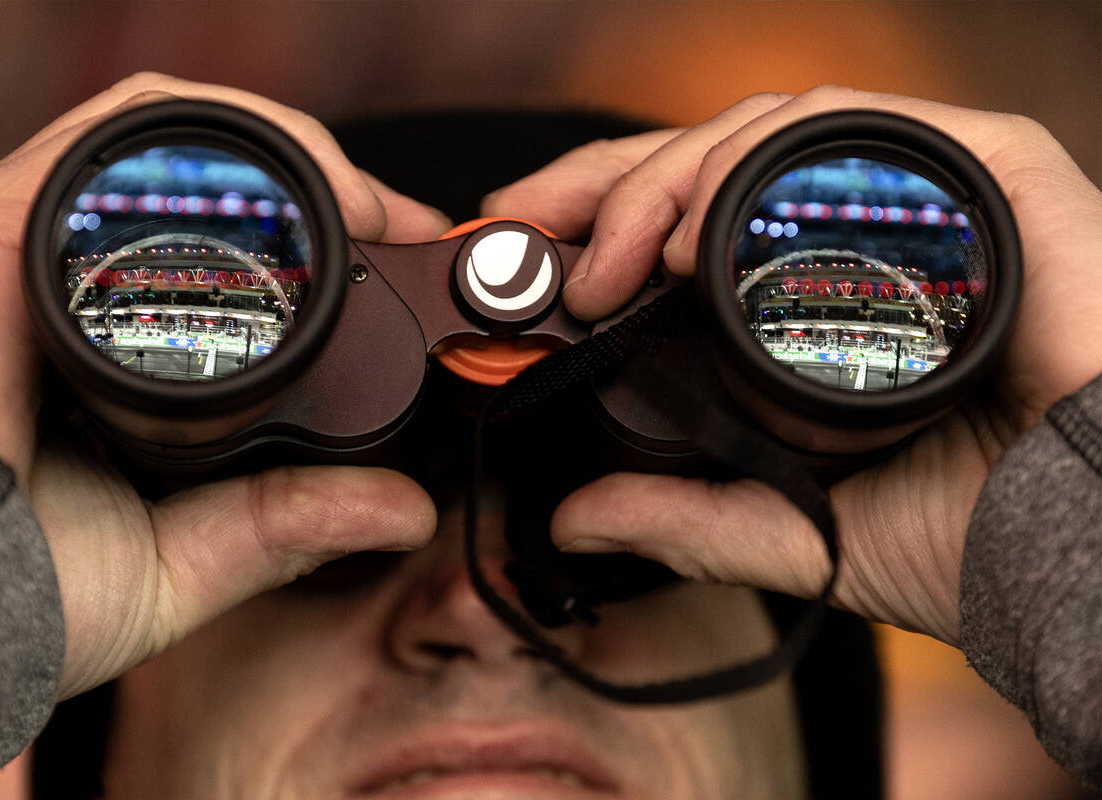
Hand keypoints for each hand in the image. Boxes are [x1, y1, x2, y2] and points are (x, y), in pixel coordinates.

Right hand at [0, 73, 443, 697]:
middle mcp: (62, 283)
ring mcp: (26, 246)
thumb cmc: (14, 600)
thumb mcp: (181, 557)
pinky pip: (122, 135)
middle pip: (205, 187)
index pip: (213, 253)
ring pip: (172, 144)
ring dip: (291, 156)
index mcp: (101, 345)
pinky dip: (230, 138)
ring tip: (373, 210)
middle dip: (319, 189)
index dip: (319, 245)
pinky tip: (314, 185)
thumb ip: (282, 523)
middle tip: (399, 232)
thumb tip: (398, 510)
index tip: (401, 267)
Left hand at [484, 86, 1101, 643]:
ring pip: (765, 134)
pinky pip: (850, 131)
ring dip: (662, 183)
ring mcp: (928, 197)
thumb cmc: (978, 537)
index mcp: (828, 295)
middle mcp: (873, 233)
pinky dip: (754, 165)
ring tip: (606, 264)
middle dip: (604, 189)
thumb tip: (578, 517)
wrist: (1093, 550)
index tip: (526, 247)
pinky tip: (691, 240)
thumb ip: (689, 519)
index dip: (606, 218)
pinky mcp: (988, 172)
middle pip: (714, 163)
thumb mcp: (799, 528)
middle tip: (533, 240)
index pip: (700, 222)